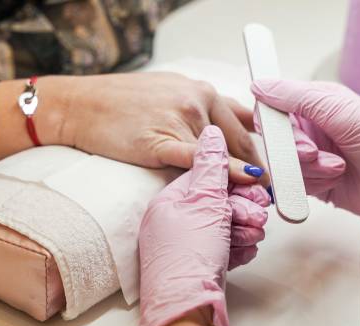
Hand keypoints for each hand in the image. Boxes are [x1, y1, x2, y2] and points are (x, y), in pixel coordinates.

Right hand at [0, 73, 267, 184]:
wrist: (80, 106)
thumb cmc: (121, 101)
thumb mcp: (169, 91)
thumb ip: (202, 108)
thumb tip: (230, 127)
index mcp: (201, 90)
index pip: (246, 121)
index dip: (266, 145)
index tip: (280, 164)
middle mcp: (197, 101)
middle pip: (242, 140)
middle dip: (262, 168)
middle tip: (276, 190)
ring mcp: (181, 119)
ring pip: (224, 154)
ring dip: (243, 178)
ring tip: (260, 200)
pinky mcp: (161, 141)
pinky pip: (200, 159)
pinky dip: (226, 172)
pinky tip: (246, 181)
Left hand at [137, 126, 268, 325]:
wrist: (184, 309)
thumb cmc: (187, 255)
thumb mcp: (202, 203)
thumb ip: (211, 166)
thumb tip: (212, 133)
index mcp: (170, 201)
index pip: (206, 177)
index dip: (234, 180)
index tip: (255, 183)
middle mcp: (175, 221)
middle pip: (218, 203)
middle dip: (241, 208)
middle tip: (256, 214)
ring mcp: (186, 245)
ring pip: (224, 226)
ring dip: (242, 229)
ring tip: (251, 234)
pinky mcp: (199, 264)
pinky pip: (224, 247)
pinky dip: (237, 248)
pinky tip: (244, 250)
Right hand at [251, 79, 359, 217]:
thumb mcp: (336, 108)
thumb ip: (294, 96)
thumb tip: (259, 85)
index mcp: (315, 103)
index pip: (273, 108)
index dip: (271, 122)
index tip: (278, 132)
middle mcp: (310, 128)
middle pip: (276, 140)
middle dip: (296, 150)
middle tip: (315, 153)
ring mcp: (311, 156)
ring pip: (284, 164)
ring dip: (310, 169)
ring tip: (337, 167)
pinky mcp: (313, 181)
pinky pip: (294, 184)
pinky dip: (313, 183)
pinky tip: (336, 179)